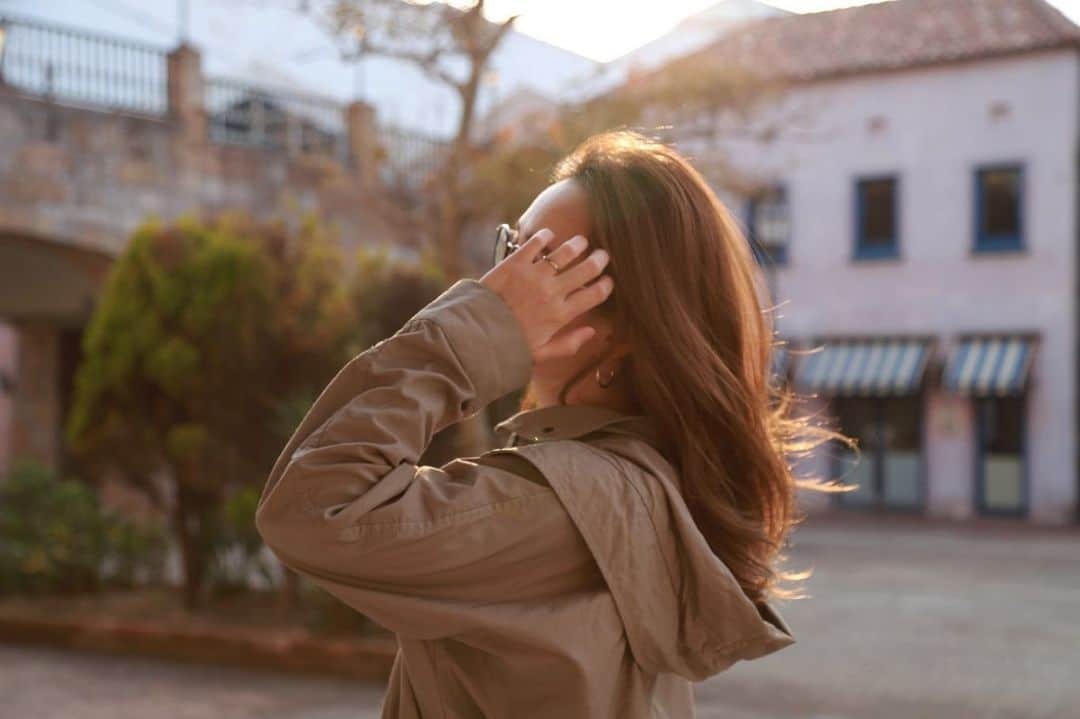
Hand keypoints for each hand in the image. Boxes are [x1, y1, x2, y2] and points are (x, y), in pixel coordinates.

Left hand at [480, 228, 613, 364]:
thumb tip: (591, 332)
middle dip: (599, 260)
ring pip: (566, 252)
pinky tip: (549, 235)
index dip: (606, 285)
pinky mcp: (515, 263)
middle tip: (602, 255)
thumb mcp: (543, 353)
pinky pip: (536, 242)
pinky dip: (545, 236)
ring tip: (581, 242)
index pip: (595, 295)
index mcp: (561, 315)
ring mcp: (534, 276)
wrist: (477, 333)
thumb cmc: (510, 345)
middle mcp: (552, 292)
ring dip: (577, 244)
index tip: (608, 280)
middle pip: (587, 269)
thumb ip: (570, 344)